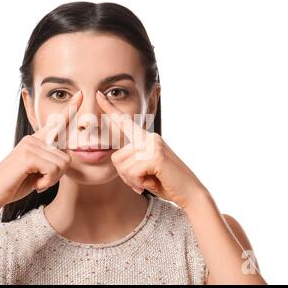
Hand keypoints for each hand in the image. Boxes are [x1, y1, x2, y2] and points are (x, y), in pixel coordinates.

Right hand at [0, 91, 82, 210]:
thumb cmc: (16, 184)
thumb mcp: (38, 170)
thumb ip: (50, 160)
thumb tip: (65, 156)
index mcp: (37, 140)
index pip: (56, 123)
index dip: (70, 109)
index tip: (80, 94)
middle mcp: (34, 138)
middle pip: (67, 156)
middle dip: (58, 175)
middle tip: (41, 180)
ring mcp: (30, 144)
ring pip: (62, 163)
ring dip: (52, 179)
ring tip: (36, 181)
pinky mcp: (28, 155)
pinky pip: (53, 169)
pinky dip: (47, 181)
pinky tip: (34, 184)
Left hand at [96, 90, 207, 208]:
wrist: (190, 193)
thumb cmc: (166, 183)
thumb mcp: (145, 169)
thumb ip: (131, 160)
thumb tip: (115, 158)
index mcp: (146, 139)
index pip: (124, 122)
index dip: (109, 108)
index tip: (97, 94)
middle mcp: (149, 137)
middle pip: (116, 157)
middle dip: (125, 176)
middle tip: (144, 181)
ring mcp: (153, 145)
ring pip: (122, 166)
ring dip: (133, 181)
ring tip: (151, 181)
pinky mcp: (155, 155)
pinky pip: (132, 172)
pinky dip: (139, 183)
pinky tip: (154, 183)